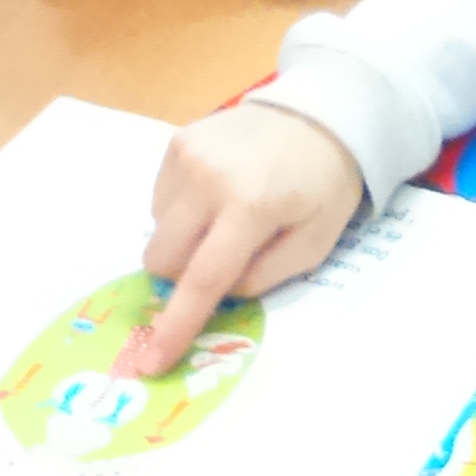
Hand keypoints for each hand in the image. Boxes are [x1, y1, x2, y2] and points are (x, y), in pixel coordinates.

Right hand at [121, 103, 361, 377]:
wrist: (319, 114)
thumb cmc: (323, 186)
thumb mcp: (314, 244)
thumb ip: (262, 277)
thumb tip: (215, 295)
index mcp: (250, 207)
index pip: (203, 279)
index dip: (176, 325)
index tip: (152, 360)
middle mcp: (208, 178)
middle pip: (163, 258)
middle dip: (183, 276)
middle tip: (222, 262)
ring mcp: (187, 155)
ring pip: (157, 231)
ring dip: (184, 241)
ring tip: (226, 219)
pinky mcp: (177, 142)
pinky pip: (159, 201)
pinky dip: (182, 213)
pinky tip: (217, 196)